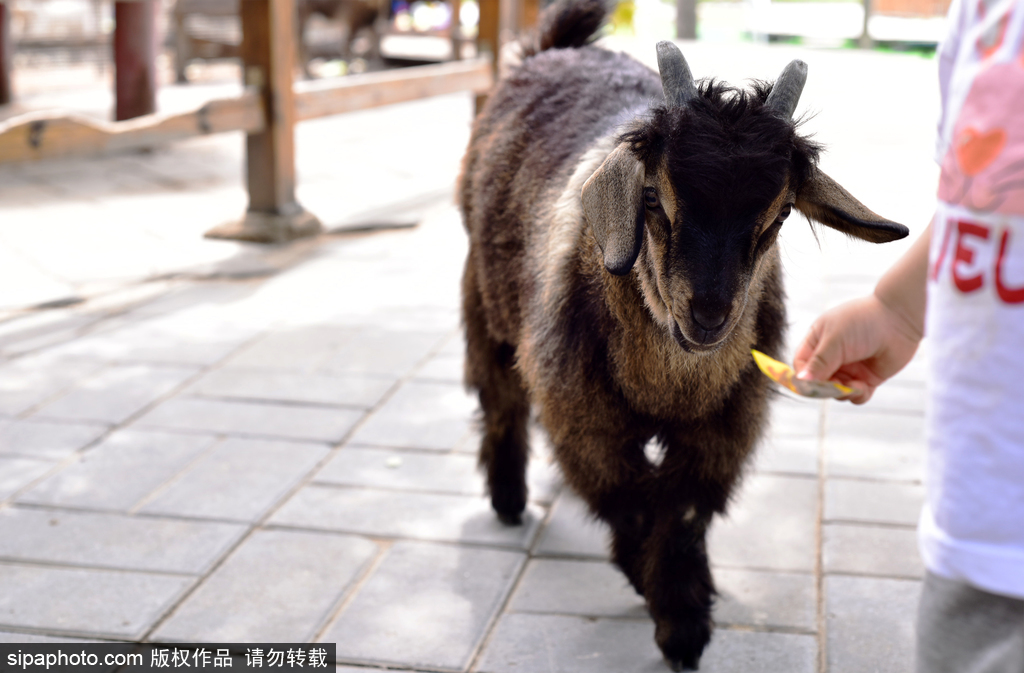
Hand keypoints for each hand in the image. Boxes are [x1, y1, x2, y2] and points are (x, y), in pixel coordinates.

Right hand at [793, 294, 922, 403]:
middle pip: (817, 382)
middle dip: (825, 388)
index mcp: (818, 341)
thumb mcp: (835, 340)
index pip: (802, 365)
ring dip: (843, 392)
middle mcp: (832, 356)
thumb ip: (818, 363)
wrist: (900, 319)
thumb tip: (800, 381)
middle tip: (836, 386)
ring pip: (835, 392)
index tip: (809, 386)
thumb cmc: (863, 322)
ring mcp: (850, 368)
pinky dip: (857, 395)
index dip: (803, 377)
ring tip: (856, 384)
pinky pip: (855, 396)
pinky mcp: (867, 378)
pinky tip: (864, 386)